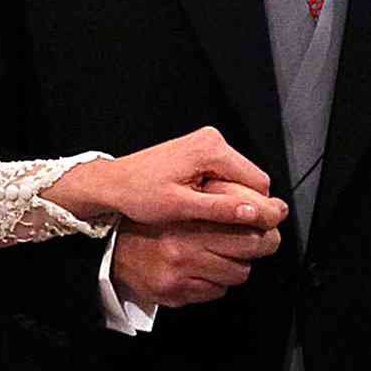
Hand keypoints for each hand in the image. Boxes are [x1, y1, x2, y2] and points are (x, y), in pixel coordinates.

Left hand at [43, 127, 288, 232]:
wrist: (111, 184)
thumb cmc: (137, 193)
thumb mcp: (180, 206)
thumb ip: (220, 209)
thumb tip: (255, 213)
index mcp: (211, 149)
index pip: (259, 182)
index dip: (258, 209)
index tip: (249, 229)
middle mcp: (211, 141)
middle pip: (251, 179)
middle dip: (242, 204)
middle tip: (222, 224)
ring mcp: (205, 144)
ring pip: (238, 179)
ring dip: (230, 199)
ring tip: (206, 214)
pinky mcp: (198, 152)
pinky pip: (224, 175)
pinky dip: (218, 193)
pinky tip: (200, 205)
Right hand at [110, 206, 283, 306]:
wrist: (114, 251)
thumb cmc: (151, 226)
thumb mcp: (180, 204)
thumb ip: (213, 202)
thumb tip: (259, 203)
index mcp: (186, 219)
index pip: (245, 222)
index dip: (267, 221)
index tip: (272, 218)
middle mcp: (183, 247)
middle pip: (249, 248)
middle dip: (263, 243)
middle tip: (263, 238)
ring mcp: (180, 273)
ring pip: (238, 273)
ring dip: (237, 265)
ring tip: (225, 255)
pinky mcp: (176, 293)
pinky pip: (217, 291)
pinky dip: (217, 282)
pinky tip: (205, 271)